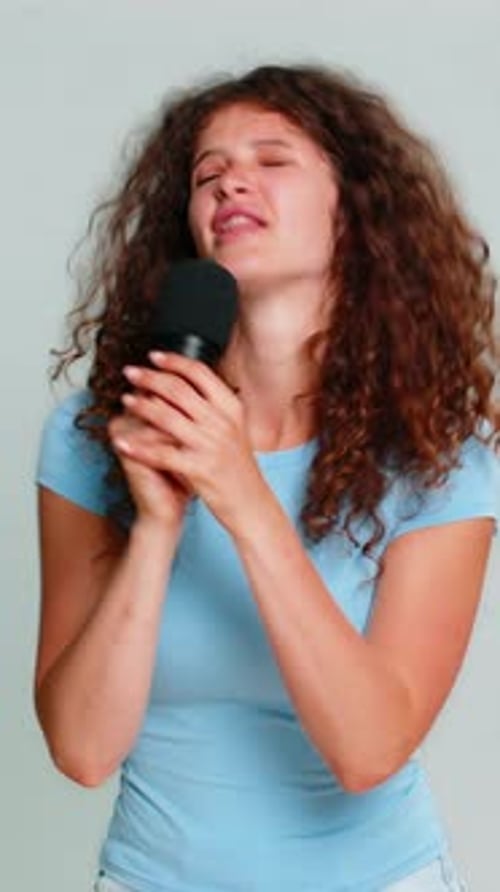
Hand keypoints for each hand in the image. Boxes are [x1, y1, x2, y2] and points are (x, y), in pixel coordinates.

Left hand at [113, 351, 268, 534]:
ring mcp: (211, 445)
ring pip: (167, 417)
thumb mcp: (236, 429)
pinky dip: (137, 447)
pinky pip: (160, 454)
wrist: (251, 502)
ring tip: (125, 399)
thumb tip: (190, 381)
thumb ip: (216, 406)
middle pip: (179, 390)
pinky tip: (121, 442)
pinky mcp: (198, 468)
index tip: (154, 356)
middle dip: (150, 377)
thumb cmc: (239, 467)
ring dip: (141, 405)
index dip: (174, 361)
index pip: (200, 374)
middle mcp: (222, 422)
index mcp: (232, 408)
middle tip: (130, 371)